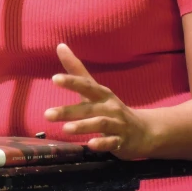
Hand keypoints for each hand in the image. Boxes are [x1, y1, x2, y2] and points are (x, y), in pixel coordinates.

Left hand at [44, 44, 152, 159]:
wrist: (144, 131)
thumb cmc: (111, 108)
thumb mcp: (95, 90)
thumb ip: (76, 71)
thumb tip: (59, 45)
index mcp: (101, 94)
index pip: (85, 85)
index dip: (71, 81)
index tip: (54, 79)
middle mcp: (109, 107)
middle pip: (88, 107)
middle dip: (68, 111)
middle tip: (47, 114)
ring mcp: (117, 124)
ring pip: (100, 124)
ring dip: (84, 126)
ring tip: (66, 129)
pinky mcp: (121, 141)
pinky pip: (112, 143)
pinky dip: (102, 143)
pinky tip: (90, 145)